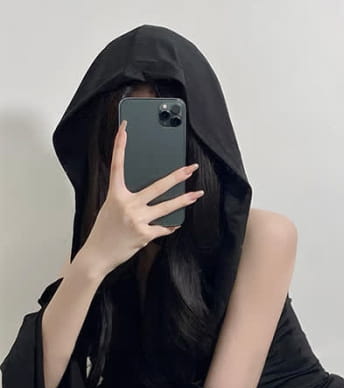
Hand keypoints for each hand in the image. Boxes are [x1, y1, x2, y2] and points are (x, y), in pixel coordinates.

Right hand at [78, 119, 204, 278]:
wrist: (98, 255)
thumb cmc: (104, 232)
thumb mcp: (111, 209)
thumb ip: (128, 200)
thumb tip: (149, 196)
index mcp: (115, 194)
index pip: (117, 165)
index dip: (120, 145)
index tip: (124, 127)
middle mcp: (127, 204)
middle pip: (157, 186)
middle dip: (177, 176)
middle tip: (191, 168)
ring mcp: (137, 219)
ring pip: (166, 207)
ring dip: (184, 201)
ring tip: (197, 194)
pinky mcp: (144, 234)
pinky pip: (163, 228)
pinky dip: (169, 227)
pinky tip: (175, 224)